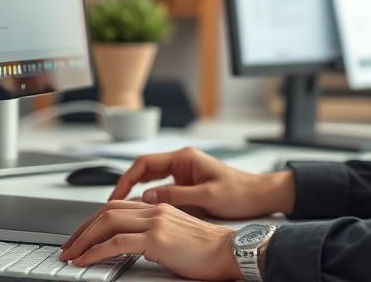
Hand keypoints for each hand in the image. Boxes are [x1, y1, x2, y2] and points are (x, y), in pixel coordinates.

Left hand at [60, 199, 239, 280]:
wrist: (229, 251)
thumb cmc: (209, 249)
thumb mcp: (176, 235)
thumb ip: (155, 233)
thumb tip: (133, 244)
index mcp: (160, 207)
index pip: (118, 207)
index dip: (94, 221)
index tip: (82, 236)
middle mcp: (155, 209)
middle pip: (107, 211)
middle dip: (82, 229)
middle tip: (68, 246)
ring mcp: (155, 222)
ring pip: (107, 223)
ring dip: (83, 240)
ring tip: (71, 254)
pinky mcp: (157, 238)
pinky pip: (116, 243)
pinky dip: (95, 251)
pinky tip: (86, 260)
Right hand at [108, 146, 294, 219]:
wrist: (259, 196)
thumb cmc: (239, 192)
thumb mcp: (206, 196)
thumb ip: (176, 195)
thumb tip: (147, 197)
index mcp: (185, 159)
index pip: (145, 163)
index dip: (126, 179)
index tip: (115, 195)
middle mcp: (182, 162)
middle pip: (144, 170)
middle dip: (126, 186)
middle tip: (111, 205)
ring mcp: (184, 173)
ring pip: (151, 179)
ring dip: (136, 192)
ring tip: (121, 209)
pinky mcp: (187, 185)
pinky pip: (161, 188)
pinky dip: (149, 197)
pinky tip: (143, 211)